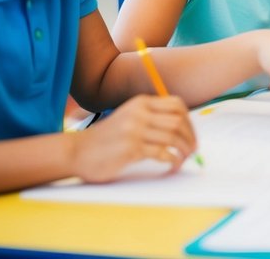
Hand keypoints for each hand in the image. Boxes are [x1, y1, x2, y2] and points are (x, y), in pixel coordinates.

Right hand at [70, 95, 195, 182]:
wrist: (76, 152)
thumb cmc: (106, 139)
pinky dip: (172, 160)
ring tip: (184, 159)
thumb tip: (182, 129)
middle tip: (193, 150)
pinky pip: (162, 153)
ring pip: (173, 137)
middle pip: (178, 121)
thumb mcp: (129, 118)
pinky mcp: (131, 148)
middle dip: (190, 137)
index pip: (177, 105)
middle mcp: (139, 113)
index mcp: (141, 103)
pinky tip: (172, 165)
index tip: (191, 135)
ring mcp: (135, 130)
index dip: (189, 121)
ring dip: (184, 150)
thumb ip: (150, 118)